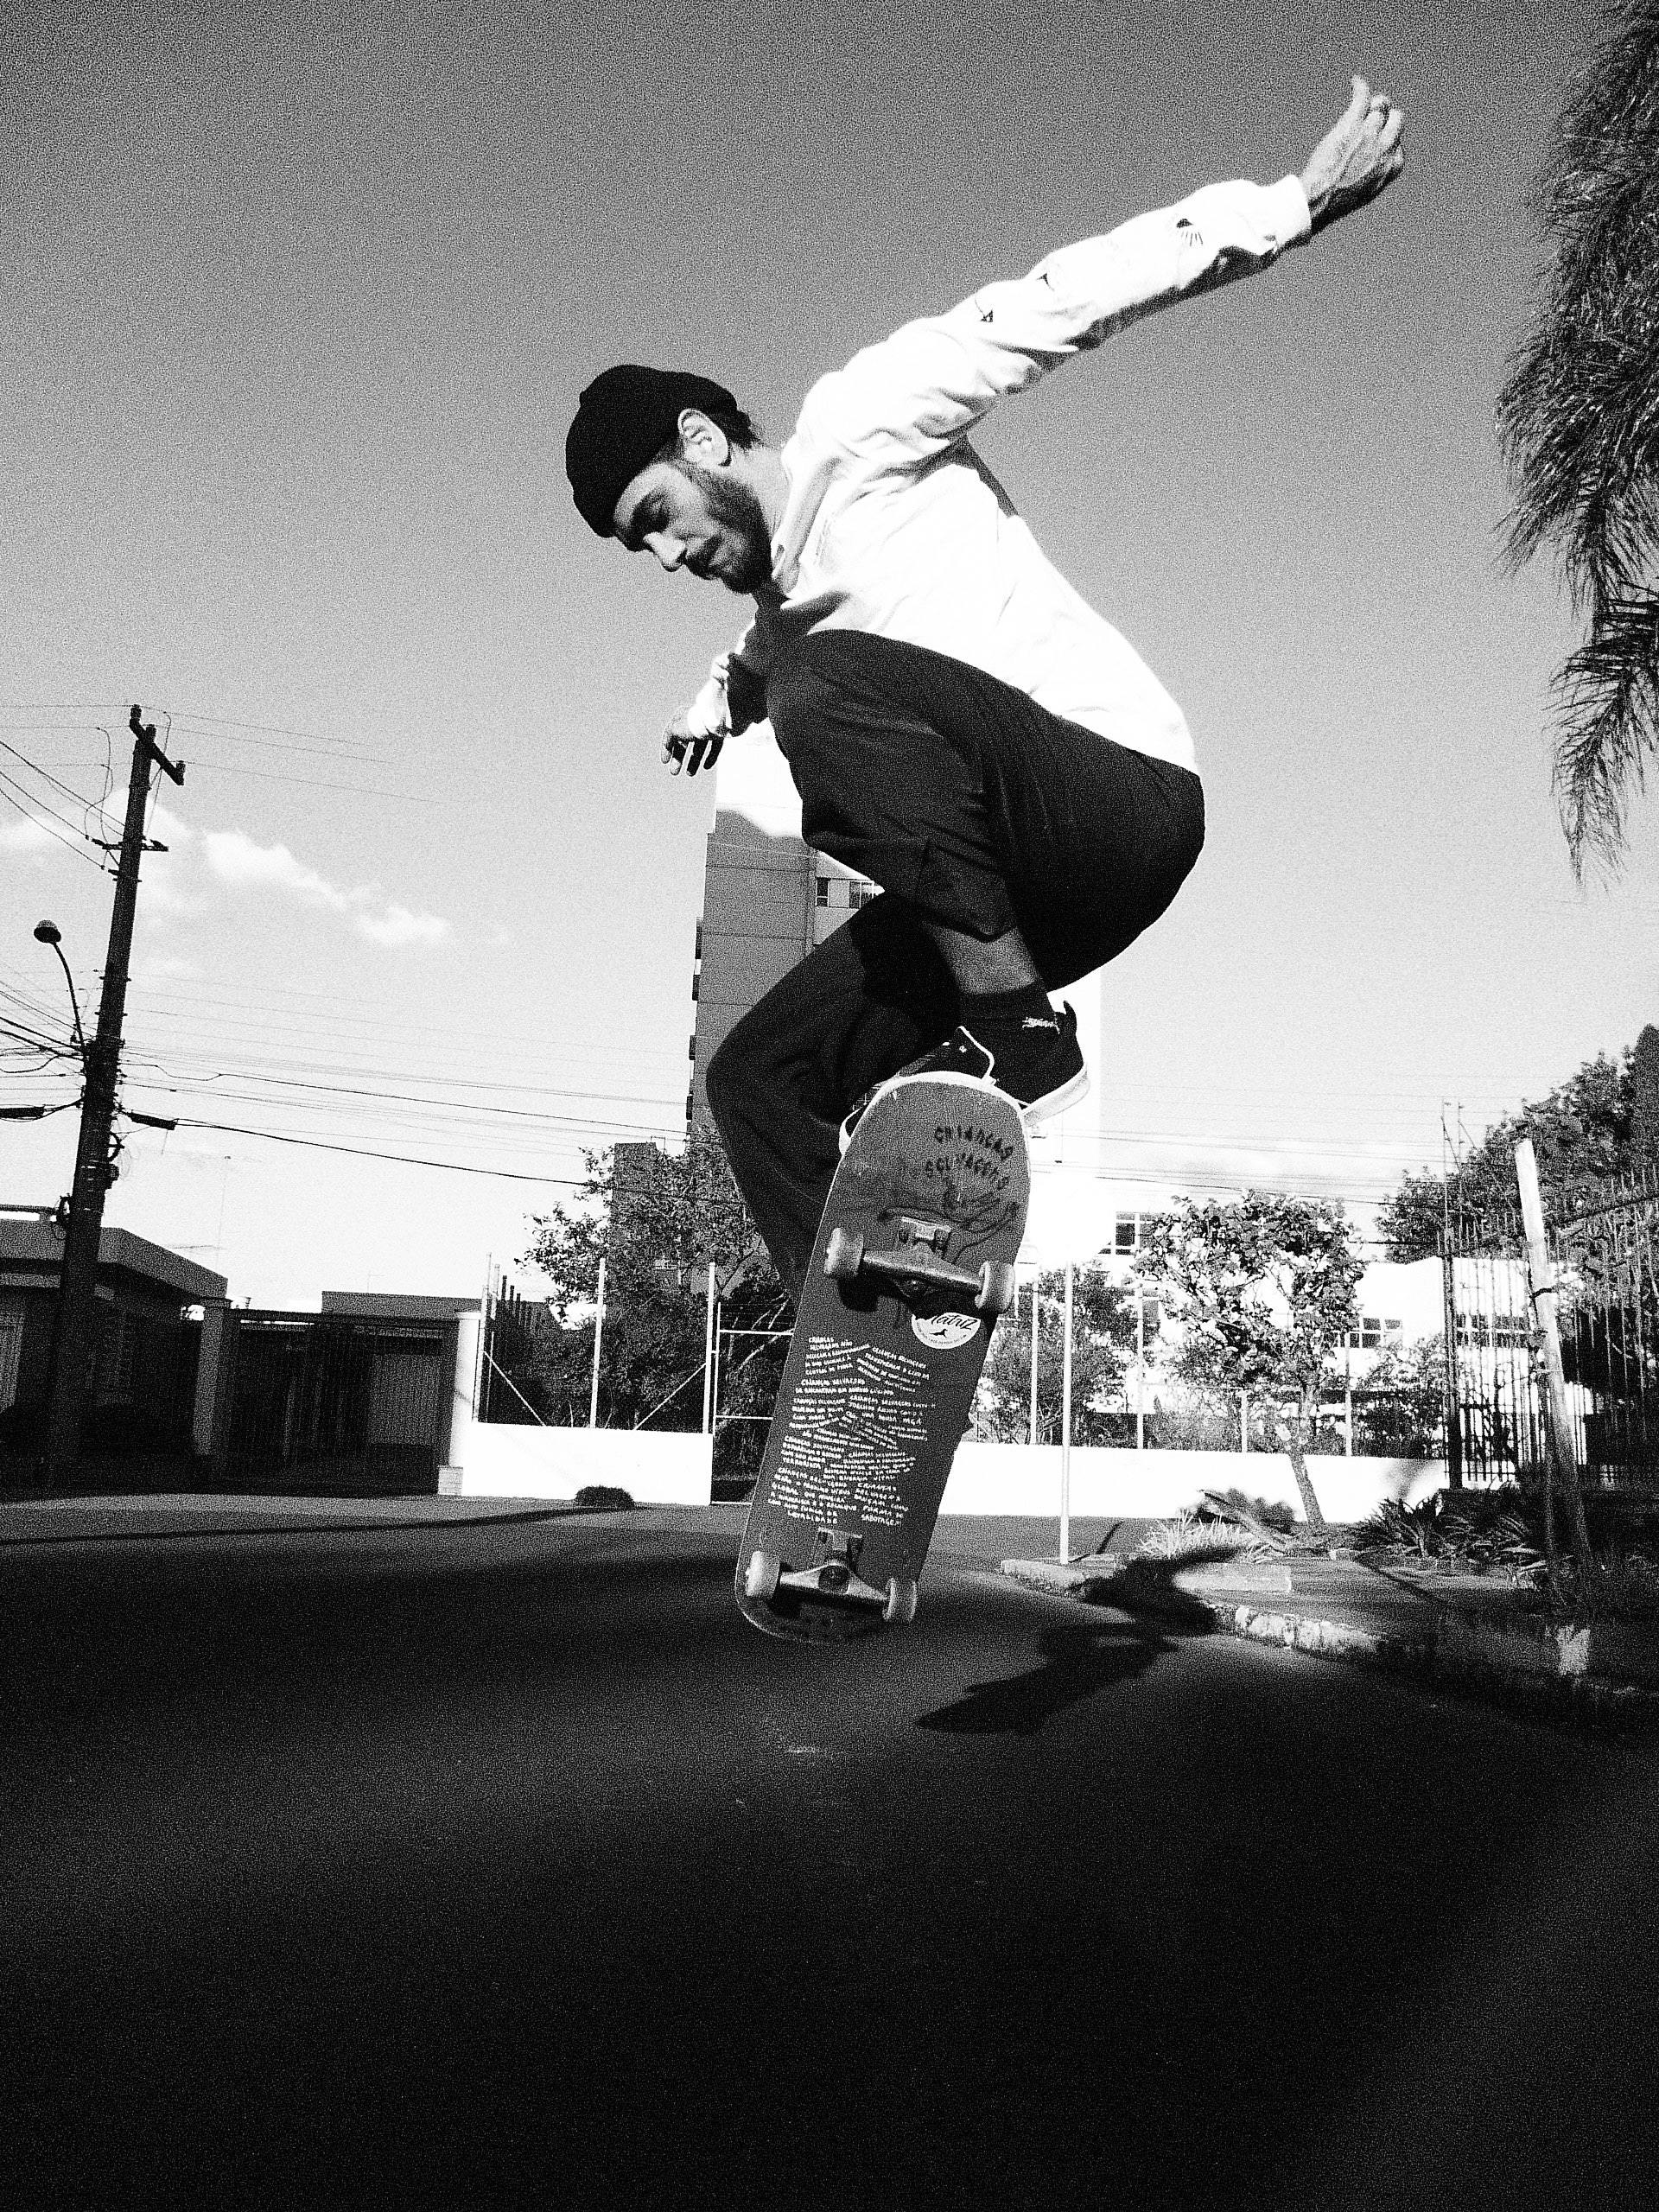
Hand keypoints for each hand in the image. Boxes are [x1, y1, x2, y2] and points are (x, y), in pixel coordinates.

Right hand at [661, 706, 723, 777]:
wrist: (715, 720)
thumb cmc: (693, 724)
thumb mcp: (675, 731)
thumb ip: (670, 737)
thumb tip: (669, 743)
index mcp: (680, 718)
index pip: (670, 735)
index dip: (666, 749)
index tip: (664, 762)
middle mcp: (693, 722)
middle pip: (684, 743)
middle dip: (678, 759)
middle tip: (674, 773)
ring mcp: (707, 728)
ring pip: (699, 747)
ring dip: (693, 761)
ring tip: (690, 774)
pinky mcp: (719, 734)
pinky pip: (714, 748)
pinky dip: (710, 757)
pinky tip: (706, 767)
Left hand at [1300, 76, 1404, 233]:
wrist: (1321, 199)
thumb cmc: (1338, 200)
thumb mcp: (1367, 192)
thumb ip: (1377, 174)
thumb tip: (1376, 167)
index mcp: (1392, 165)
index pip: (1398, 142)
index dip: (1387, 140)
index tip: (1375, 144)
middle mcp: (1385, 146)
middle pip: (1396, 119)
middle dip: (1386, 117)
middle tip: (1372, 117)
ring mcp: (1370, 132)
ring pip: (1379, 107)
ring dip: (1370, 106)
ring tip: (1358, 108)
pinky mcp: (1353, 123)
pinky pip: (1363, 96)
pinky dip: (1360, 87)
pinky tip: (1354, 82)